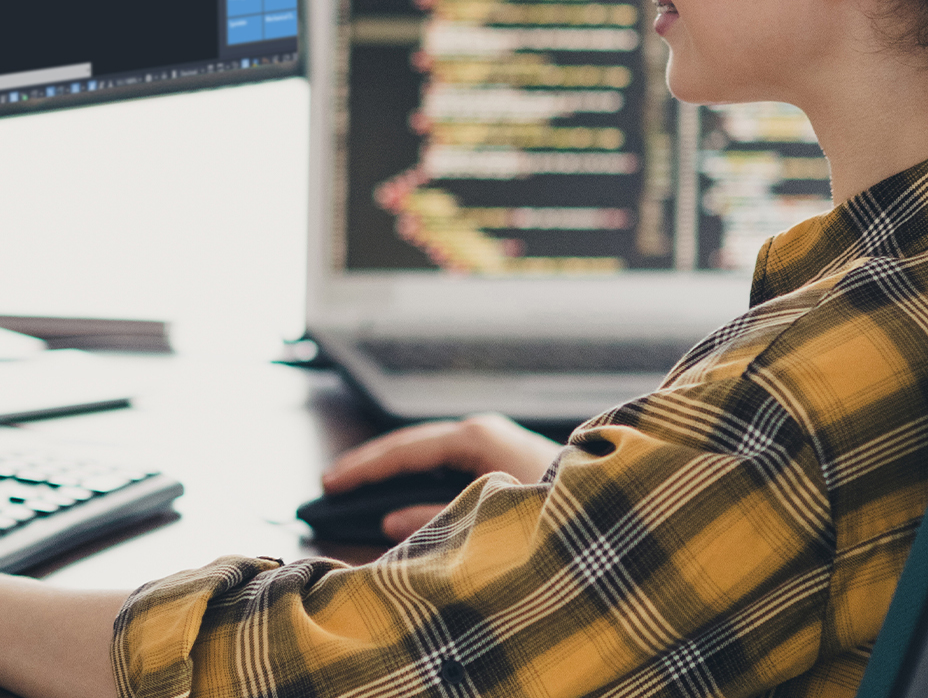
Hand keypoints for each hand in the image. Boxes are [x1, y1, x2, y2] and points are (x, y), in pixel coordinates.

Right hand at [323, 413, 563, 541]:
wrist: (622, 510)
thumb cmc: (565, 514)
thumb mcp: (494, 519)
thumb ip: (438, 519)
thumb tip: (389, 520)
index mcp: (476, 438)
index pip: (403, 450)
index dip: (363, 469)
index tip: (329, 484)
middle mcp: (484, 431)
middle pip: (411, 444)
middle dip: (371, 465)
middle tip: (331, 483)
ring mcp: (497, 441)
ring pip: (430, 451)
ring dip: (395, 469)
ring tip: (358, 487)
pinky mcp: (507, 457)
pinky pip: (450, 461)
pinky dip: (420, 475)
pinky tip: (406, 492)